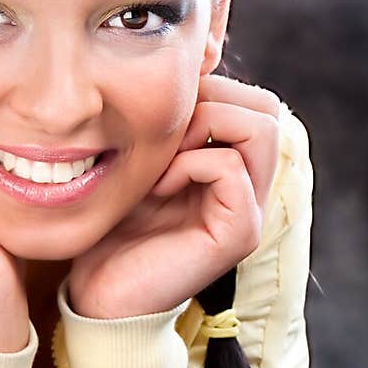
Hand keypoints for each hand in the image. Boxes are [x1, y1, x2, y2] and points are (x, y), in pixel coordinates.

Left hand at [67, 75, 281, 316]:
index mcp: (234, 169)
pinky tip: (158, 187)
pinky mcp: (239, 233)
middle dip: (210, 100)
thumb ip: (169, 126)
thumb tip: (184, 73)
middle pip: (267, 107)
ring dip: (203, 126)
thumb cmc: (113, 228)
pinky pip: (229, 167)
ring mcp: (250, 211)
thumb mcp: (140, 162)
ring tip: (163, 158)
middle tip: (163, 133)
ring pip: (261, 127)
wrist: (100, 294)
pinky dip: (189, 163)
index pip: (254, 100)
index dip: (208, 90)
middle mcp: (252, 188)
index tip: (158, 118)